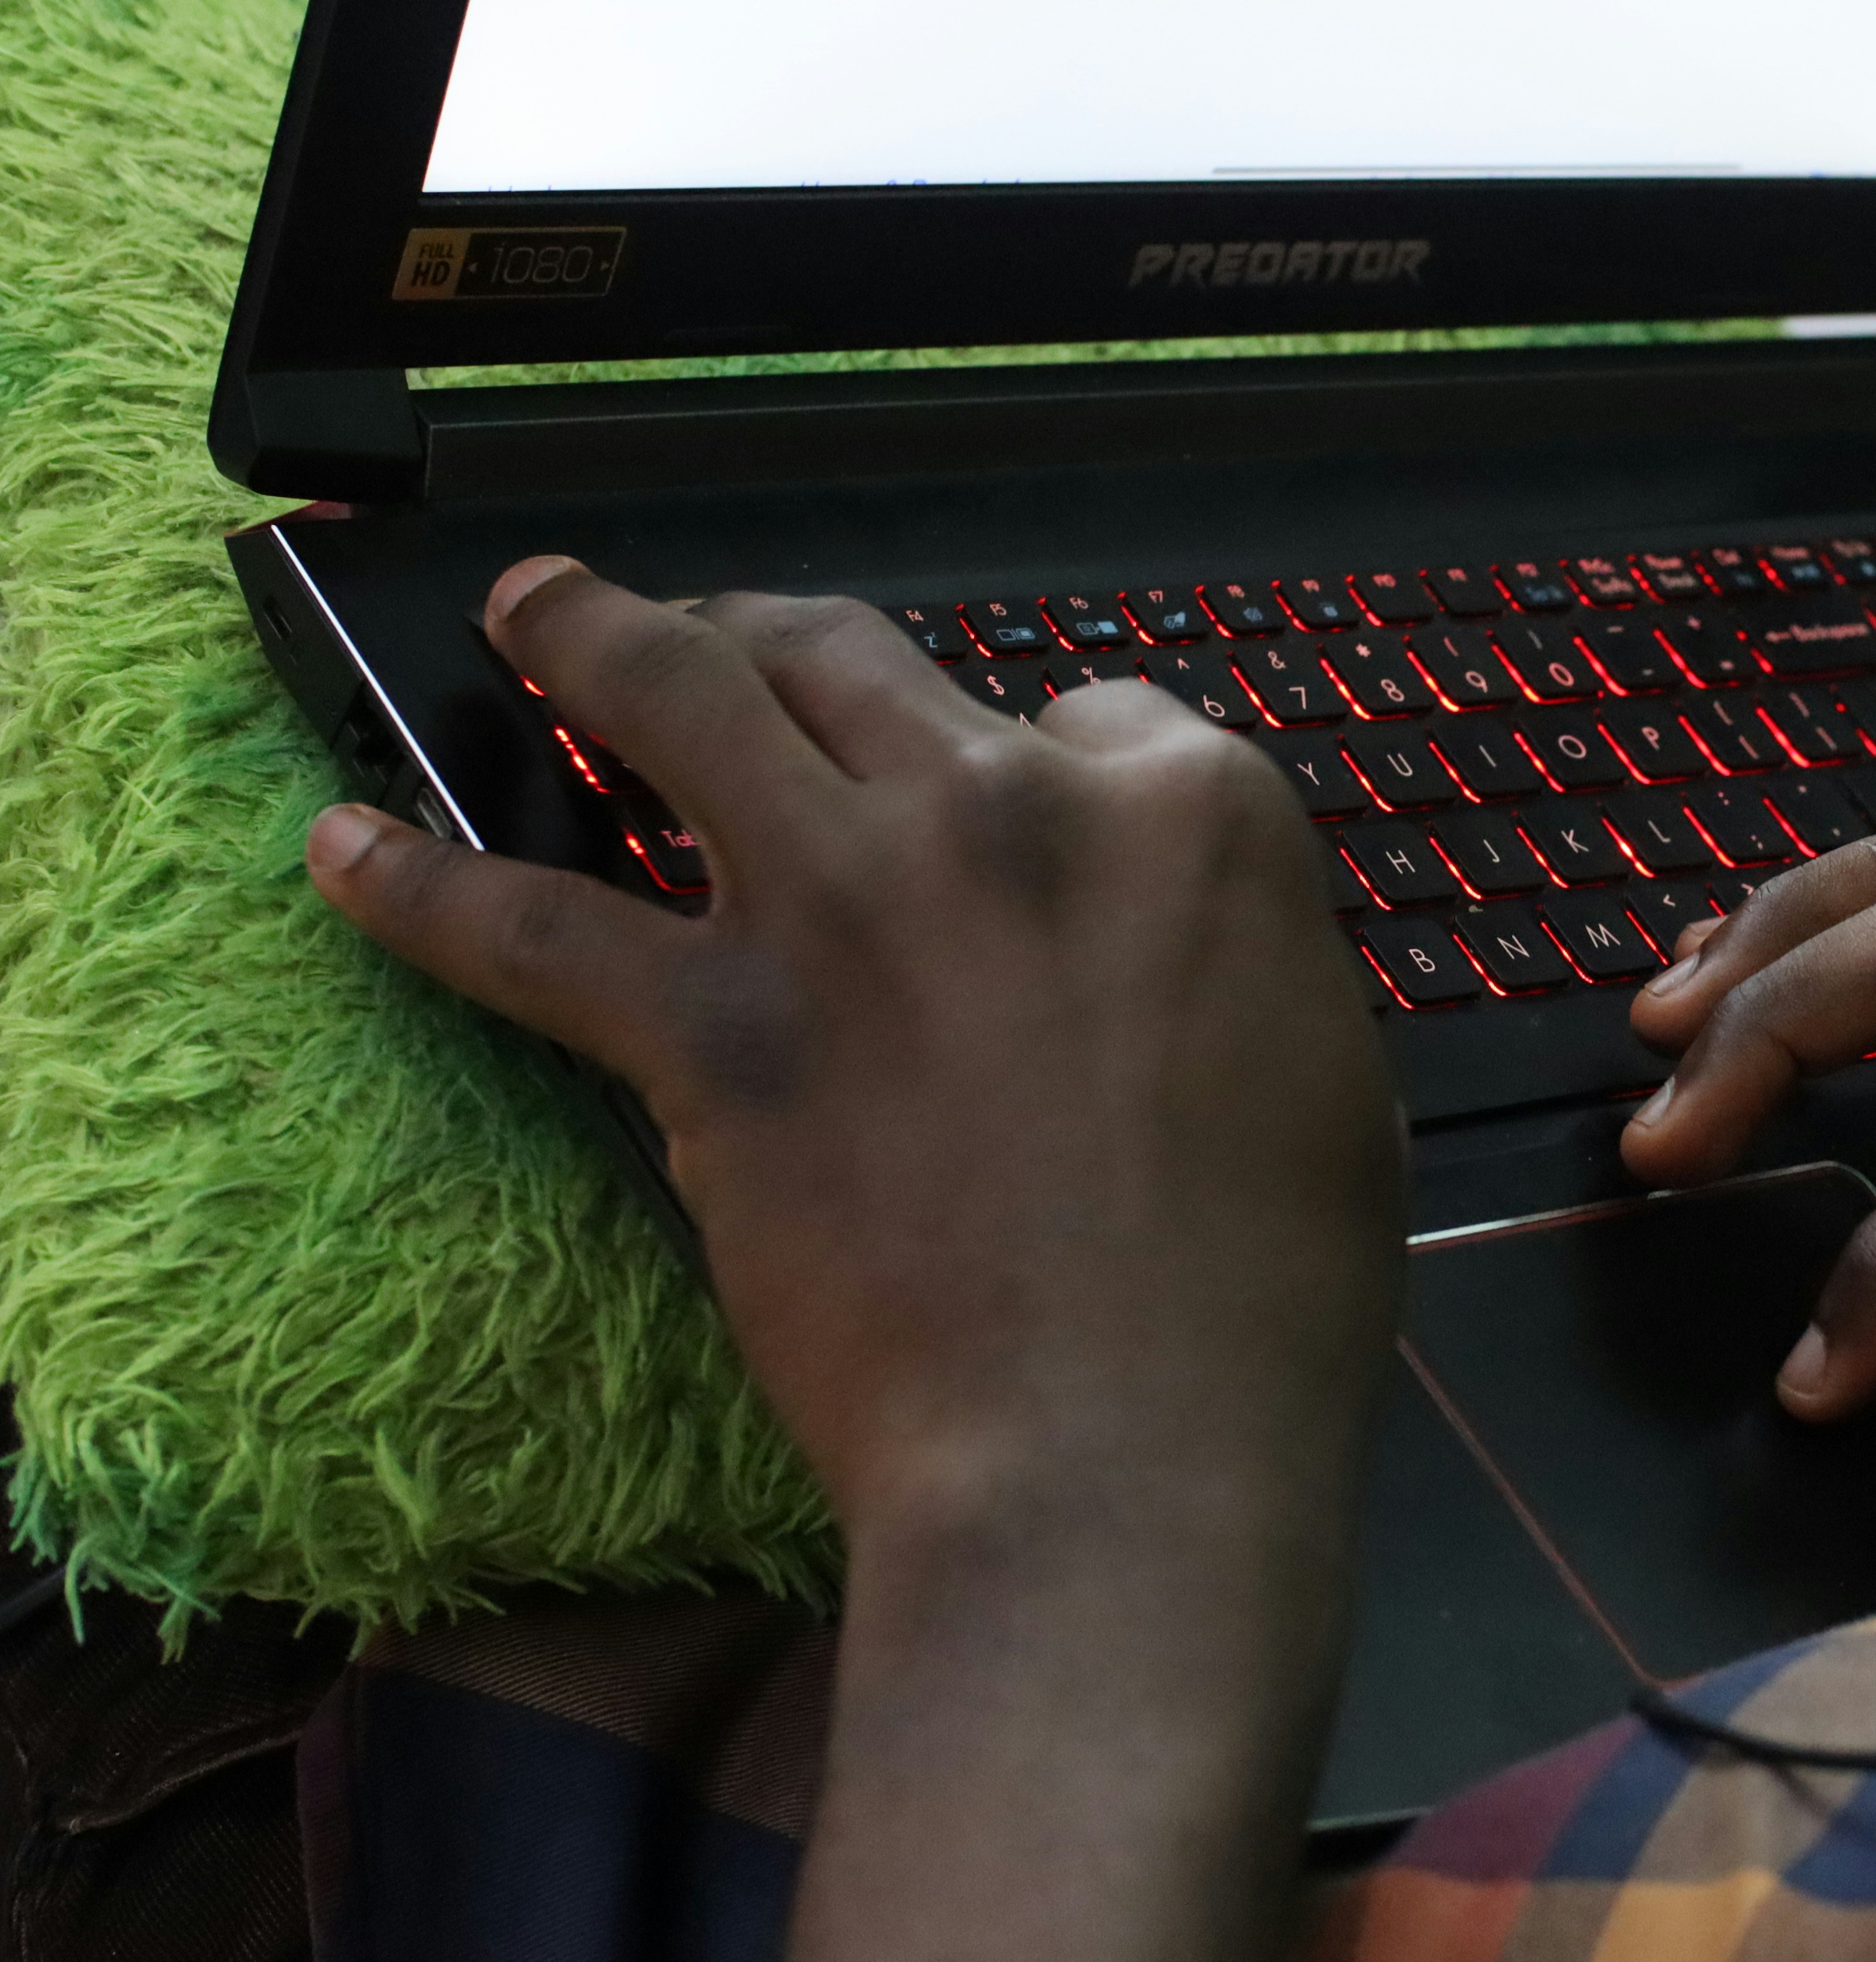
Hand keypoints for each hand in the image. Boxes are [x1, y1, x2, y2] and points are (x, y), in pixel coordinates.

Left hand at [305, 557, 1401, 1961]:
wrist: (1121, 1447)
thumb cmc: (1263, 1291)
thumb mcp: (1320, 1064)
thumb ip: (1225, 951)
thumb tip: (1152, 943)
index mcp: (1191, 810)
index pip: (1093, 709)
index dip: (1044, 754)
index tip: (1011, 800)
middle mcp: (1005, 806)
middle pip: (864, 658)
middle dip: (788, 641)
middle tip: (731, 647)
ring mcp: (843, 899)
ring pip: (681, 694)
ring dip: (593, 634)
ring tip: (536, 611)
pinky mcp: (712, 1023)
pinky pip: (527, 922)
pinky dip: (421, 883)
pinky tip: (343, 849)